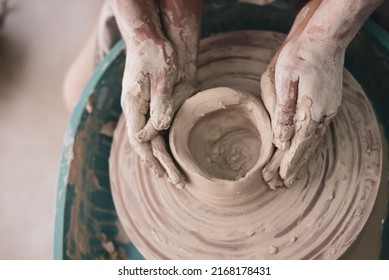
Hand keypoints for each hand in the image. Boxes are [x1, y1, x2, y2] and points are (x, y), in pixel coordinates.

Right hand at [121, 30, 186, 186]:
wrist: (148, 38)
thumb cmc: (156, 53)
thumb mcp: (161, 76)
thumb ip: (160, 103)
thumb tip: (159, 128)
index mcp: (133, 105)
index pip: (140, 139)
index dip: (153, 158)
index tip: (166, 172)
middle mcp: (134, 110)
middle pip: (145, 144)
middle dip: (158, 164)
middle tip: (175, 181)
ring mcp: (140, 108)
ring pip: (149, 139)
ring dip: (160, 157)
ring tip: (171, 174)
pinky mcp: (147, 105)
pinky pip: (153, 130)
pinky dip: (160, 145)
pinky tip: (166, 153)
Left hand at [260, 31, 343, 187]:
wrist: (323, 37)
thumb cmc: (298, 55)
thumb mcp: (282, 80)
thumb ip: (282, 112)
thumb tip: (281, 140)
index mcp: (308, 109)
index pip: (296, 145)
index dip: (287, 163)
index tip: (279, 179)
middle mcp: (322, 114)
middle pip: (306, 148)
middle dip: (293, 167)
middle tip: (281, 185)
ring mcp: (328, 109)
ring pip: (313, 142)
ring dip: (302, 160)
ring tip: (292, 176)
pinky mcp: (329, 104)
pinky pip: (318, 132)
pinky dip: (309, 146)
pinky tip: (304, 152)